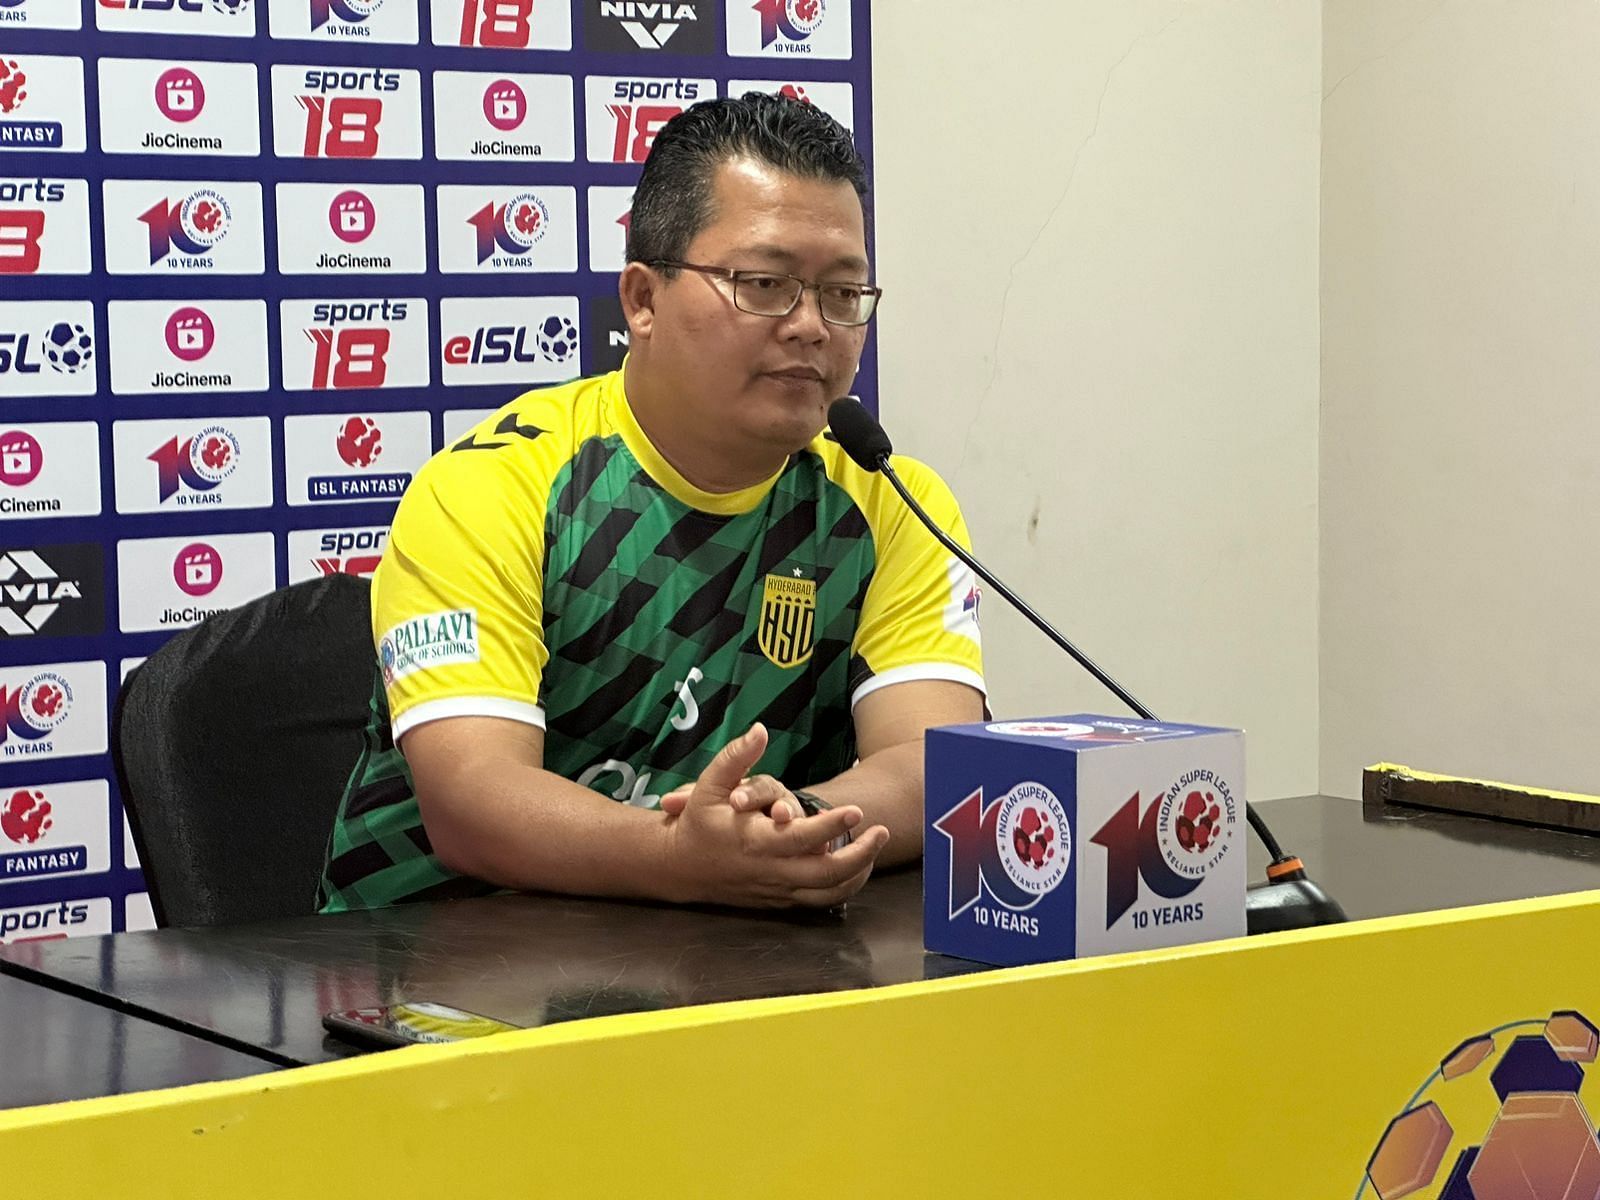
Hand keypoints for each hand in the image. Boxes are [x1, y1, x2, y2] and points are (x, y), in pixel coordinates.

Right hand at [662, 723, 888, 907]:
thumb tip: (760, 730)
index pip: (802, 837)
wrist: (679, 868)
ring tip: (875, 848)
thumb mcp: (708, 784)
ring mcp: (777, 889)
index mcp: (755, 841)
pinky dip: (842, 887)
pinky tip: (856, 867)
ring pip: (827, 892)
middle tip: (881, 831)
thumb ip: (736, 757)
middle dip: (859, 854)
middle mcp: (770, 870)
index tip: (856, 809)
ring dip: (857, 873)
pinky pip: (819, 901)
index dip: (831, 825)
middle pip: (825, 872)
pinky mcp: (779, 900)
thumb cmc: (697, 822)